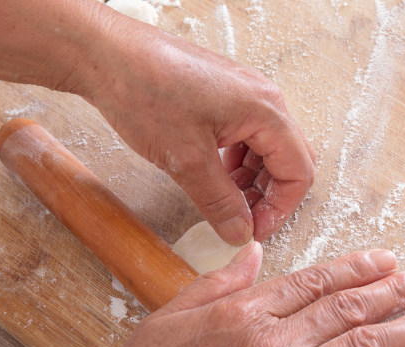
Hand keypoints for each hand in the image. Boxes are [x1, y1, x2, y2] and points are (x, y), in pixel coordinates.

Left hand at [0, 1, 312, 243]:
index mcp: (265, 111)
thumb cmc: (144, 93)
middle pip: (288, 159)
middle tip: (242, 221)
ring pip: (267, 149)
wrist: (105, 55)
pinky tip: (213, 176)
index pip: (298, 171)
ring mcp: (243, 94)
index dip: (280, 208)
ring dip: (252, 181)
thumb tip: (240, 232)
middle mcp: (262, 99)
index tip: (254, 230)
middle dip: (269, 196)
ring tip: (224, 202)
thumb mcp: (186, 161)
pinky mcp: (223, 94)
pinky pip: (246, 135)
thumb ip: (220, 202)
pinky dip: (237, 162)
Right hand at [35, 245, 404, 346]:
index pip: (313, 282)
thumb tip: (249, 254)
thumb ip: (214, 284)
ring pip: (365, 346)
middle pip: (348, 307)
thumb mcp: (166, 320)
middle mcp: (278, 341)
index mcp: (245, 312)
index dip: (354, 269)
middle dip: (394, 290)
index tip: (383, 260)